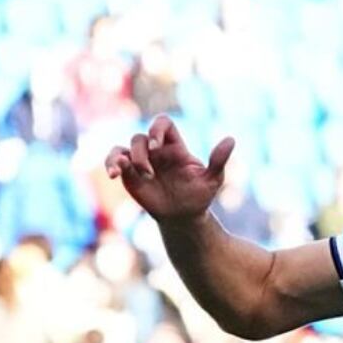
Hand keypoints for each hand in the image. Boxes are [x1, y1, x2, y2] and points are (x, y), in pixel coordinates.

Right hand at [105, 116, 234, 224]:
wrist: (183, 217)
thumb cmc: (199, 196)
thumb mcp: (212, 179)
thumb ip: (218, 160)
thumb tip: (230, 139)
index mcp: (175, 147)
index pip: (163, 124)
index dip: (157, 128)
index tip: (157, 145)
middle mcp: (156, 151)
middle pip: (141, 137)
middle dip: (142, 152)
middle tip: (150, 172)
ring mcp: (140, 161)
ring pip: (124, 147)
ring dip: (126, 158)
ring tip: (136, 174)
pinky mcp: (129, 174)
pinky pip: (115, 161)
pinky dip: (111, 163)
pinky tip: (113, 174)